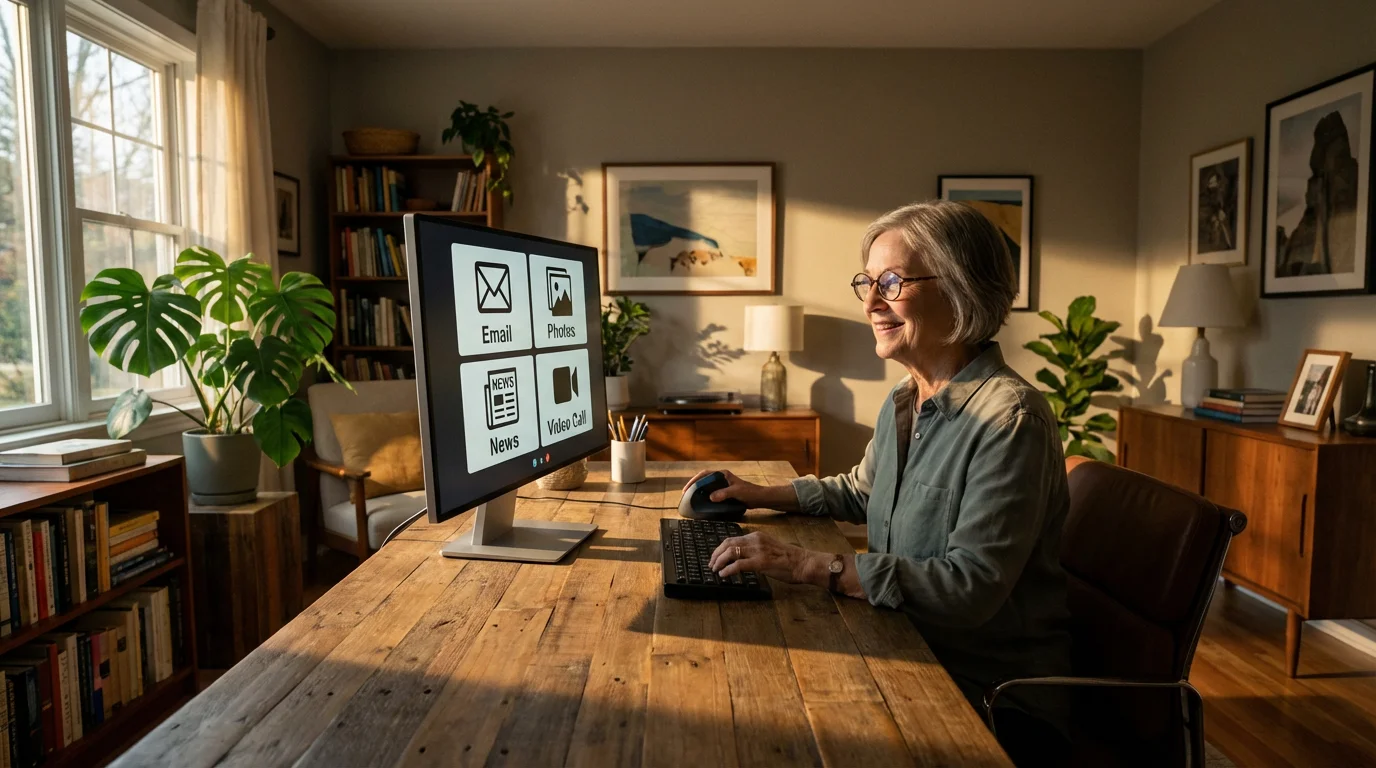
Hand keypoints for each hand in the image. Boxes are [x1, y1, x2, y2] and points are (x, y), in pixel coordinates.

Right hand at [681, 469, 763, 506]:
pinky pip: (712, 493)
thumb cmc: (750, 493)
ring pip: (708, 486)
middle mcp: (722, 478)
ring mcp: (723, 485)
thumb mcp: (736, 492)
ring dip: (699, 491)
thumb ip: (724, 494)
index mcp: (723, 474)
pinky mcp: (725, 492)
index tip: (687, 488)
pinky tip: (703, 503)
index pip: (705, 474)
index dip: (694, 480)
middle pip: (704, 479)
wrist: (759, 498)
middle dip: (694, 485)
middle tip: (686, 494)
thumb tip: (711, 497)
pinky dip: (706, 497)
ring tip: (691, 499)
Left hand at [707, 530, 822, 583]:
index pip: (733, 539)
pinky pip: (738, 565)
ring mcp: (758, 550)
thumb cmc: (789, 559)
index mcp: (757, 536)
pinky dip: (728, 570)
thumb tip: (742, 558)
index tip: (715, 557)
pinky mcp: (761, 562)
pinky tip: (724, 575)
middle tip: (711, 564)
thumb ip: (756, 550)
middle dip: (716, 554)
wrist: (803, 562)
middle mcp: (755, 540)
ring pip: (730, 552)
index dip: (720, 548)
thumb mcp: (769, 548)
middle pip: (728, 544)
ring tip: (715, 570)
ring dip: (719, 561)